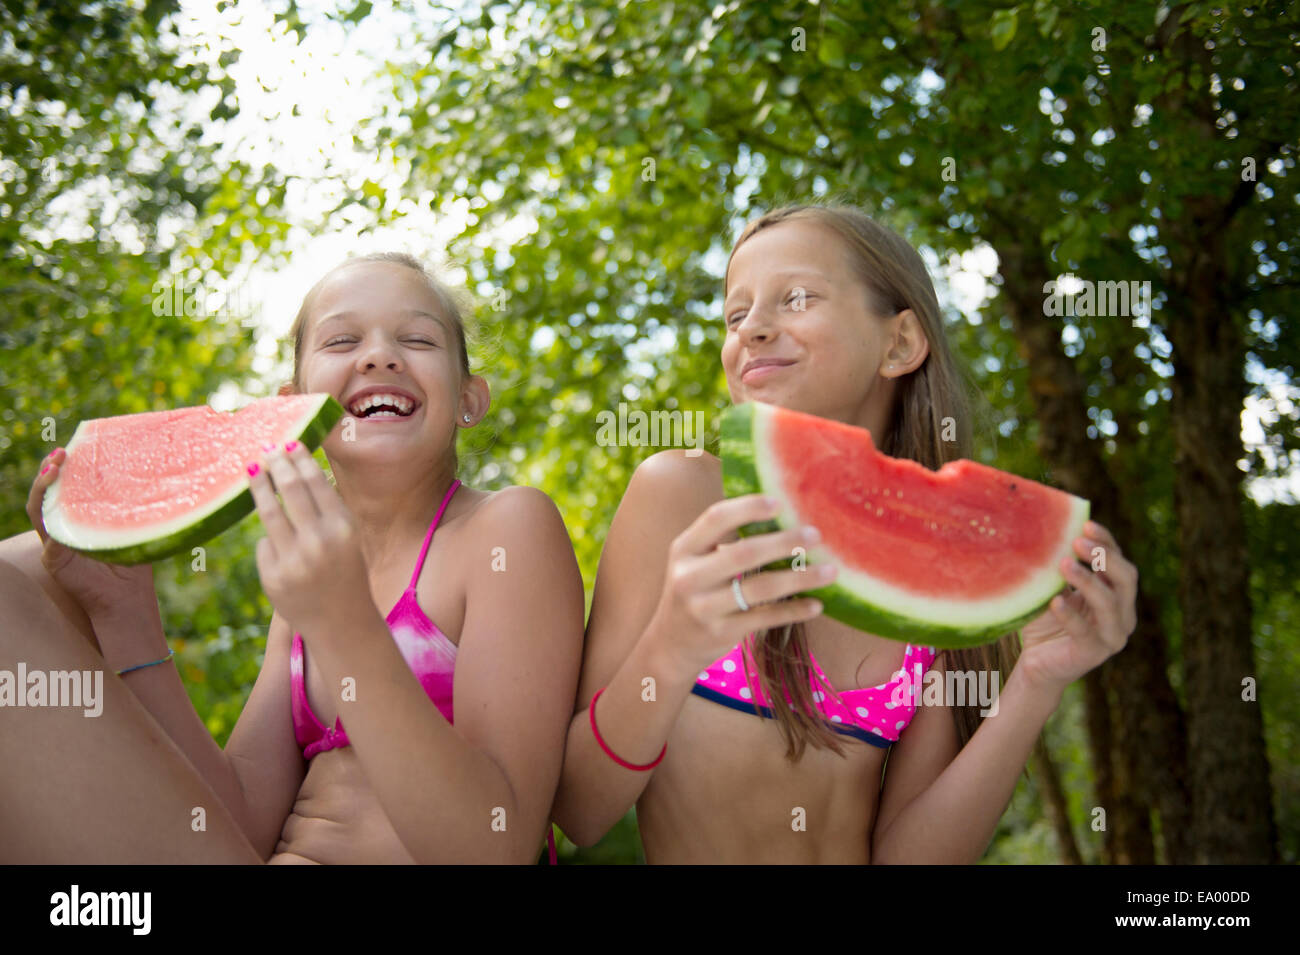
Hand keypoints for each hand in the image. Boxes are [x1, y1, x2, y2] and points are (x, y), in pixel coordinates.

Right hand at [27, 446, 156, 619]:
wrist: (128, 600)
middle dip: (48, 470)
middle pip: (47, 493)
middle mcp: (63, 528)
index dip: (65, 468)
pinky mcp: (53, 559)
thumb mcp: (134, 530)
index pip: (66, 488)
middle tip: (60, 453)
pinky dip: (50, 519)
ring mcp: (54, 543)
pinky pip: (47, 536)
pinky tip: (57, 504)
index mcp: (79, 520)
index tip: (72, 447)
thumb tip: (155, 475)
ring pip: (38, 509)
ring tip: (52, 468)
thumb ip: (134, 509)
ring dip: (42, 487)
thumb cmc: (133, 566)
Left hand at [247, 441, 374, 637]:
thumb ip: (327, 509)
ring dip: (260, 485)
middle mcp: (319, 542)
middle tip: (267, 448)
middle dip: (277, 464)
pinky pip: (264, 544)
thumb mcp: (348, 538)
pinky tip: (281, 547)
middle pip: (290, 490)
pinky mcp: (272, 577)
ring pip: (268, 512)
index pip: (314, 483)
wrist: (341, 621)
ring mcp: (293, 561)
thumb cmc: (345, 571)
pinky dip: (271, 540)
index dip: (298, 459)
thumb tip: (295, 467)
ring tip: (254, 469)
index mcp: (343, 528)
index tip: (288, 443)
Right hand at [650, 493, 832, 673]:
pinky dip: (793, 610)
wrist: (670, 644)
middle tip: (815, 535)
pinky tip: (816, 605)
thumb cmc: (694, 591)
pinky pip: (765, 618)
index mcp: (684, 549)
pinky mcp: (721, 633)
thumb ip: (723, 540)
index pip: (715, 518)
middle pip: (743, 553)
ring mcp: (703, 608)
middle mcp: (690, 576)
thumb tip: (780, 514)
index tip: (780, 502)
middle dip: (784, 542)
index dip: (748, 508)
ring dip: (799, 578)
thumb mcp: (694, 561)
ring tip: (830, 571)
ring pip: (760, 588)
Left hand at [1016, 521, 1138, 693]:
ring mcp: (1112, 636)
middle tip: (1077, 542)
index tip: (1086, 525)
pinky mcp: (1094, 654)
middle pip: (1127, 579)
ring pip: (1110, 604)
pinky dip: (1070, 615)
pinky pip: (1086, 632)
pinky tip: (1055, 601)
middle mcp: (1123, 614)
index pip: (1120, 562)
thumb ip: (1057, 566)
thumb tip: (1046, 528)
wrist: (1037, 662)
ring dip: (1088, 582)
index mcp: (1117, 594)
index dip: (1107, 542)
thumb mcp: (1053, 588)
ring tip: (1064, 565)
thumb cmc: (1046, 620)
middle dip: (1104, 558)